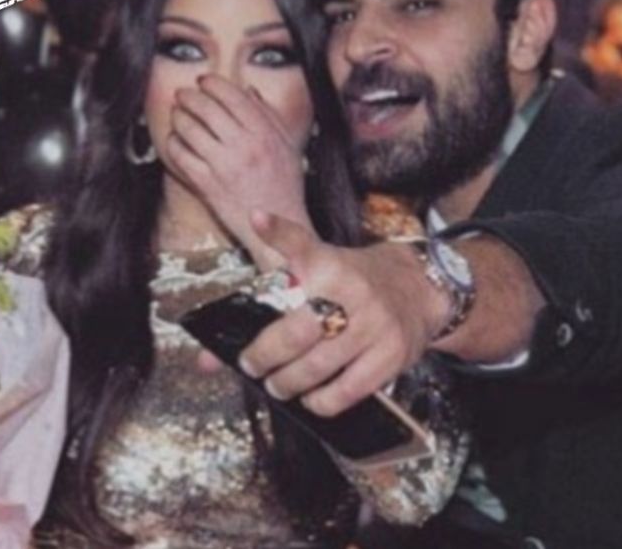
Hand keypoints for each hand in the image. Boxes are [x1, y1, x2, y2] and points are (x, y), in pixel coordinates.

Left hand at [166, 74, 311, 269]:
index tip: (203, 81)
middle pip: (207, 108)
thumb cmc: (286, 186)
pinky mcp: (209, 185)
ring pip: (190, 129)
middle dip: (189, 96)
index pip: (232, 96)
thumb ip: (270, 116)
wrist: (280, 224)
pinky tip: (175, 140)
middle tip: (182, 94)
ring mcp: (225, 166)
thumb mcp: (288, 146)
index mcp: (265, 133)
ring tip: (177, 114)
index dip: (213, 83)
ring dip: (179, 117)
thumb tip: (249, 91)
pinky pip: (181, 156)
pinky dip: (174, 144)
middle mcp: (245, 146)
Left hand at [238, 212, 449, 416]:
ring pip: (318, 367)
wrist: (418, 288)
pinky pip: (348, 391)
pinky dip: (322, 401)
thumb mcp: (316, 274)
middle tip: (254, 366)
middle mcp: (352, 291)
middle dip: (264, 357)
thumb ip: (267, 300)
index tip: (256, 220)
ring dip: (288, 384)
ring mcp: (374, 325)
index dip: (276, 231)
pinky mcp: (391, 355)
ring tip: (279, 385)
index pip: (299, 242)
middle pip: (295, 332)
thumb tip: (204, 360)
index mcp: (329, 263)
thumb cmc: (352, 283)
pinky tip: (312, 398)